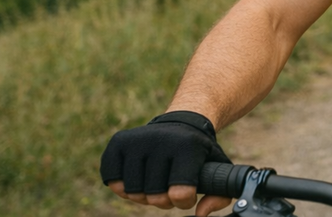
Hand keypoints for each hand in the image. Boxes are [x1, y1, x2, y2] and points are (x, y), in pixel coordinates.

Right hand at [100, 111, 232, 215]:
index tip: (188, 194)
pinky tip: (138, 178)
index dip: (184, 201)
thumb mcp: (217, 168)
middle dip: (164, 200)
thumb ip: (219, 195)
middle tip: (170, 189)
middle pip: (154, 196)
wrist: (182, 123)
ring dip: (143, 196)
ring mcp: (137, 140)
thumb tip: (201, 213)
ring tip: (155, 184)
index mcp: (188, 146)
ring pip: (132, 191)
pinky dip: (123, 187)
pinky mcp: (118, 143)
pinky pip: (112, 181)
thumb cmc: (198, 153)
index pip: (180, 193)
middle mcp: (161, 139)